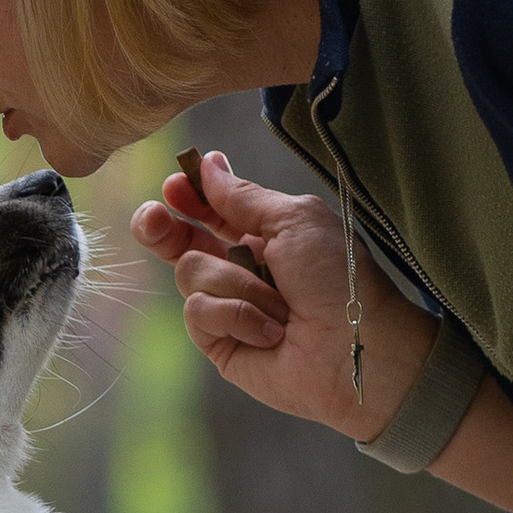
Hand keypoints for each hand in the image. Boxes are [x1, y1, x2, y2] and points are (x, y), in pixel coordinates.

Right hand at [130, 149, 434, 442]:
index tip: (176, 184)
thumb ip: (242, 196)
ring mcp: (227, 306)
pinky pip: (198, 312)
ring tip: (279, 305)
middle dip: (163, 227)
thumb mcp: (293, 220)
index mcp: (262, 236)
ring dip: (236, 284)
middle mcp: (240, 269)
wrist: (357, 348)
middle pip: (179, 241)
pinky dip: (235, 316)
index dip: (188, 196)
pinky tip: (268, 332)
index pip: (210, 211)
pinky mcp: (218, 341)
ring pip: (190, 272)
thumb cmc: (339, 280)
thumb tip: (208, 165)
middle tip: (155, 219)